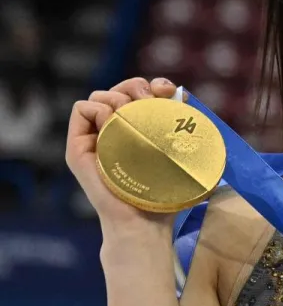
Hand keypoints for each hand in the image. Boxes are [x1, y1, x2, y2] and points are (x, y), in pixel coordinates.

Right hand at [65, 77, 180, 236]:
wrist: (144, 220)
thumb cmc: (166, 190)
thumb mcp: (180, 150)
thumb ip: (179, 122)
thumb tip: (179, 94)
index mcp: (141, 130)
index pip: (142, 91)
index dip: (155, 85)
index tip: (169, 93)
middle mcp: (117, 131)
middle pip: (120, 87)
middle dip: (136, 86)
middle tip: (150, 103)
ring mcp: (97, 138)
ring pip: (100, 95)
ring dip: (117, 97)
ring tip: (132, 117)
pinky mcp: (79, 148)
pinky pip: (81, 109)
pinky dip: (97, 108)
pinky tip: (112, 124)